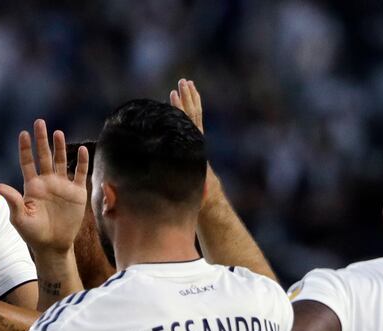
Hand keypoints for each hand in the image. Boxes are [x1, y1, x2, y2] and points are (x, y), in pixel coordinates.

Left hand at [0, 119, 88, 255]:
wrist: (53, 246)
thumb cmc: (33, 233)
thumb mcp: (20, 218)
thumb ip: (12, 200)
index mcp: (32, 186)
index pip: (27, 162)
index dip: (25, 148)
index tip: (23, 134)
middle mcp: (47, 182)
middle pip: (44, 156)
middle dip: (42, 140)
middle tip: (40, 122)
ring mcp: (63, 186)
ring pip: (61, 161)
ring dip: (60, 147)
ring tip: (58, 133)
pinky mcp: (77, 193)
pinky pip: (80, 174)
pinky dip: (82, 163)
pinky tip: (82, 150)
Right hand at [170, 78, 220, 204]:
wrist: (209, 196)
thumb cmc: (197, 194)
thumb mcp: (197, 190)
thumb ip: (200, 189)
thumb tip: (201, 186)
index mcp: (194, 148)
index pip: (186, 125)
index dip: (179, 110)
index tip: (173, 96)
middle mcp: (196, 140)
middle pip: (192, 114)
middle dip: (187, 98)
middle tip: (183, 82)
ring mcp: (196, 138)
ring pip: (194, 114)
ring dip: (190, 98)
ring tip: (185, 83)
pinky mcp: (195, 140)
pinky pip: (193, 120)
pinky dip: (189, 107)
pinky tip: (184, 98)